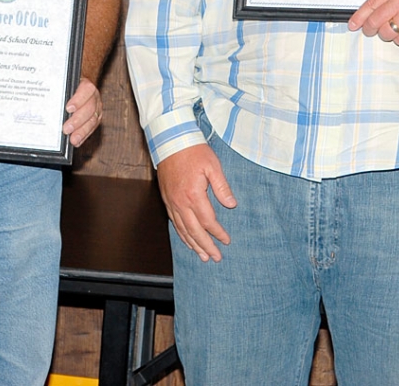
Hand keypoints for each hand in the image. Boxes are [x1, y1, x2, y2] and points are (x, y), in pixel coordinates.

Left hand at [62, 78, 101, 146]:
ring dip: (82, 131)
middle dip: (78, 120)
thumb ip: (60, 90)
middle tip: (66, 129)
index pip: (86, 90)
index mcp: (86, 85)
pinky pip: (92, 128)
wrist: (77, 86)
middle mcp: (94, 96)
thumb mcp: (64, 84)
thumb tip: (48, 99)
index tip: (68, 109)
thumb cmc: (67, 86)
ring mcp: (97, 108)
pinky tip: (77, 142)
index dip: (78, 100)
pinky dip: (84, 135)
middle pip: (89, 108)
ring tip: (73, 140)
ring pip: (93, 120)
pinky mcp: (96, 118)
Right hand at [157, 144, 236, 262]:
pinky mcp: (167, 199)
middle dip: (206, 246)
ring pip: (183, 229)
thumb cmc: (194, 151)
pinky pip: (174, 222)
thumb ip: (221, 187)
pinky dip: (181, 234)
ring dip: (193, 244)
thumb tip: (231, 205)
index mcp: (194, 195)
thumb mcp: (213, 166)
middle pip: (194, 231)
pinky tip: (187, 240)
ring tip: (202, 256)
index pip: (208, 221)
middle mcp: (180, 202)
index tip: (226, 241)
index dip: (218, 233)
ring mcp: (172, 202)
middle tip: (215, 258)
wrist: (171, 141)